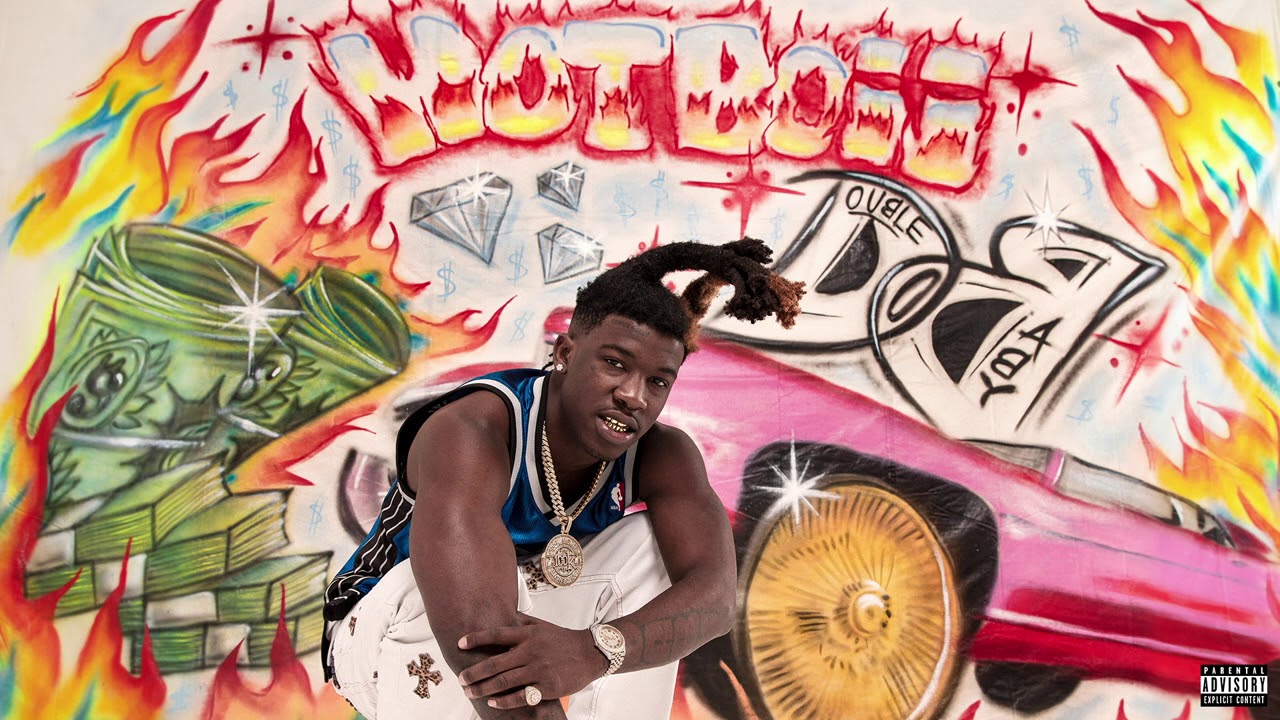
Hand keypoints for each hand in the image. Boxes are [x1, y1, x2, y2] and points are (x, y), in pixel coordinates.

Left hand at [457, 614, 607, 709]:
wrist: (590, 653)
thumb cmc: (563, 639)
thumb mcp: (541, 625)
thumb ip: (521, 622)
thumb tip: (502, 613)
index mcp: (528, 634)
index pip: (496, 634)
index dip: (476, 638)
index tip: (460, 644)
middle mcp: (531, 650)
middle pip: (495, 662)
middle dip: (474, 672)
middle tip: (461, 678)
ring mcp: (539, 669)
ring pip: (504, 681)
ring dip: (483, 688)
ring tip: (470, 692)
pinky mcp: (547, 687)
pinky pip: (521, 696)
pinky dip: (504, 701)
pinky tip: (492, 702)